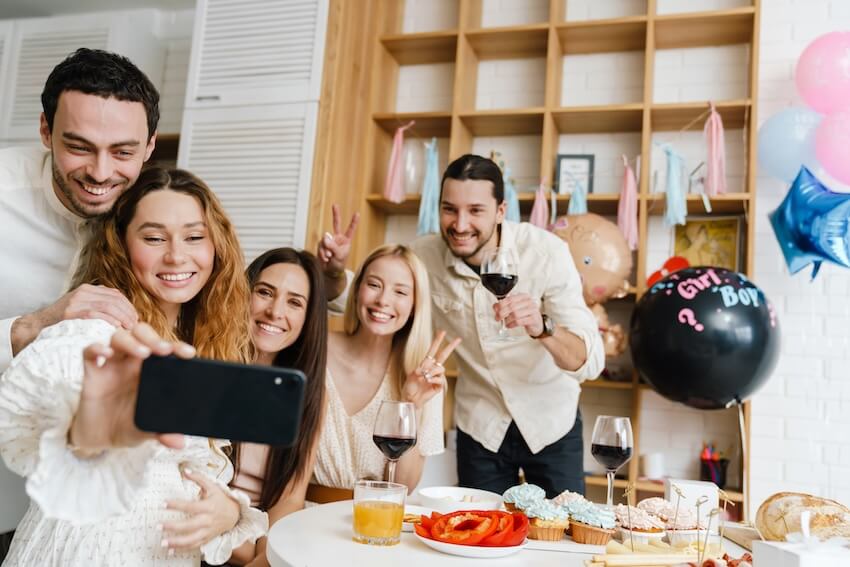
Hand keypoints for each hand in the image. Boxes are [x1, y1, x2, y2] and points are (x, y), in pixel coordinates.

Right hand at [12, 284, 137, 355]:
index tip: (135, 318)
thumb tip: (126, 313)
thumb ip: (100, 306)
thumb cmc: (64, 321)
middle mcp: (83, 292)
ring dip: (122, 317)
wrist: (37, 326)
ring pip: (108, 305)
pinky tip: (116, 327)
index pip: (116, 295)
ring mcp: (76, 301)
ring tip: (129, 328)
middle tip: (135, 325)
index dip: (128, 306)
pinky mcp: (70, 312)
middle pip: (114, 299)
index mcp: (88, 290)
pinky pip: (95, 314)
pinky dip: (108, 320)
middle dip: (128, 312)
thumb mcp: (82, 308)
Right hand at [69, 322, 194, 451]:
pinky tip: (106, 353)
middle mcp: (132, 363)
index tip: (189, 354)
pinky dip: (96, 348)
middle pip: (142, 335)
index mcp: (151, 371)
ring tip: (143, 353)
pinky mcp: (91, 372)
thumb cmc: (127, 427)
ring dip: (132, 341)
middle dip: (154, 338)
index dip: (177, 347)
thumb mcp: (146, 431)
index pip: (165, 350)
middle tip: (164, 351)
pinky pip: (89, 352)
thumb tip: (179, 442)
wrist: (98, 439)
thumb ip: (161, 433)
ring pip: (119, 337)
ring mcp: (111, 365)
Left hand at [161, 467, 240, 550]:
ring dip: (176, 542)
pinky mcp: (206, 539)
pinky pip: (194, 546)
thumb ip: (199, 478)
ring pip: (191, 539)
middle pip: (189, 525)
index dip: (176, 505)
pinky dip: (182, 549)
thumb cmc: (220, 499)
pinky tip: (170, 551)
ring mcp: (207, 531)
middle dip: (173, 526)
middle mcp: (207, 520)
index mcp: (208, 506)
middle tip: (158, 526)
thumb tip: (185, 471)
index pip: (190, 506)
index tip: (163, 503)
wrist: (234, 514)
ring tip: (163, 542)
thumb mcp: (212, 487)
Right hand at [317, 204, 358, 274]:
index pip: (350, 230)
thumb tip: (325, 235)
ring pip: (325, 240)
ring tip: (330, 257)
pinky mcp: (322, 245)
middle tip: (335, 204)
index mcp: (346, 240)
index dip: (353, 222)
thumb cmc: (339, 264)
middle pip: (336, 224)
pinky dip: (322, 253)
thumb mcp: (339, 255)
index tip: (357, 213)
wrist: (330, 271)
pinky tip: (325, 258)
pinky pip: (320, 246)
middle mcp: (337, 238)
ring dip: (326, 250)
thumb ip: (333, 245)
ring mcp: (329, 241)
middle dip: (335, 214)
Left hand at [402, 331, 460, 409]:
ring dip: (434, 371)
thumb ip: (419, 370)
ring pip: (441, 368)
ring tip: (425, 377)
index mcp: (425, 364)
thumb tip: (427, 369)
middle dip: (450, 347)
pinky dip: (434, 379)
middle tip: (458, 339)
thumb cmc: (409, 387)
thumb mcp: (412, 375)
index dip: (437, 341)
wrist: (410, 399)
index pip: (433, 350)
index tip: (442, 331)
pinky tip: (428, 381)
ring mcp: (436, 377)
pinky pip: (440, 379)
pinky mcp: (439, 386)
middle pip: (443, 355)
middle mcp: (432, 369)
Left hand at [493, 293, 544, 336]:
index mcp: (523, 296)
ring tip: (505, 323)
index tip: (496, 310)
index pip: (509, 298)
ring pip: (515, 314)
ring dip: (507, 319)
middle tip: (497, 318)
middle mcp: (529, 302)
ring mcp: (532, 310)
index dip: (500, 304)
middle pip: (511, 306)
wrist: (537, 324)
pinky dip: (512, 324)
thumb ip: (505, 306)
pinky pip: (519, 321)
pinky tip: (509, 326)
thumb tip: (495, 306)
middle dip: (502, 313)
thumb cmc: (525, 315)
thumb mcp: (516, 308)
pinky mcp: (533, 319)